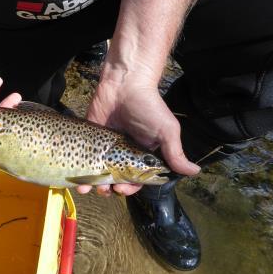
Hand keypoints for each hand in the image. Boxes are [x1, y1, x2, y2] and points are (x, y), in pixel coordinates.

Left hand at [79, 77, 199, 196]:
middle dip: (109, 189)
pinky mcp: (91, 139)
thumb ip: (175, 154)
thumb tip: (195, 172)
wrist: (124, 83)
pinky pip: (84, 158)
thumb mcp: (167, 131)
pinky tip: (77, 180)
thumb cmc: (149, 107)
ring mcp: (105, 147)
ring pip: (97, 173)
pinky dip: (80, 171)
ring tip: (87, 188)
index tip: (122, 188)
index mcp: (142, 155)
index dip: (129, 188)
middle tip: (105, 190)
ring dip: (92, 185)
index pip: (135, 179)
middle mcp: (123, 154)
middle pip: (114, 180)